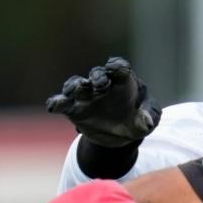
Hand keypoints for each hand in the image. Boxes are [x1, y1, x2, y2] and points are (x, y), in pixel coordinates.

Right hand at [46, 57, 160, 146]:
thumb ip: (148, 117)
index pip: (119, 67)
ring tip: (76, 90)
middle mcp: (103, 84)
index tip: (116, 68)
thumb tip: (146, 123)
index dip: (117, 66)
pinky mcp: (74, 110)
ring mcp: (87, 96)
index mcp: (123, 81)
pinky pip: (62, 104)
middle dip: (97, 77)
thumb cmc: (138, 120)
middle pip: (97, 74)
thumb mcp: (149, 120)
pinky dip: (57, 103)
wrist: (121, 135)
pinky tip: (54, 105)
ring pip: (77, 84)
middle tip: (100, 85)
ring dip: (76, 86)